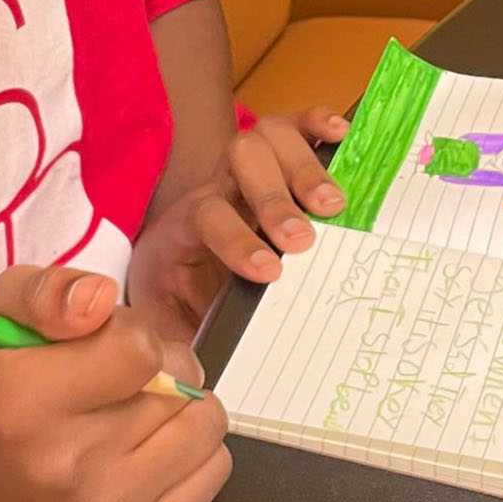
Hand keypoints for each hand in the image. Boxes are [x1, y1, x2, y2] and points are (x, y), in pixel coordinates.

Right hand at [0, 264, 230, 501]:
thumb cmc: (2, 375)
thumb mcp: (5, 308)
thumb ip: (50, 291)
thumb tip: (99, 299)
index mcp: (24, 401)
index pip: (138, 350)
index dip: (132, 332)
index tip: (107, 340)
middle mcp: (63, 465)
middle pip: (178, 386)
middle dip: (162, 365)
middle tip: (121, 375)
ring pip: (205, 425)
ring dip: (183, 404)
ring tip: (138, 404)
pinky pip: (215, 469)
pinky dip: (193, 447)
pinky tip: (149, 443)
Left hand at [128, 108, 349, 341]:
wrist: (162, 269)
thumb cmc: (173, 302)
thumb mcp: (165, 326)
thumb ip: (175, 344)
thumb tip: (196, 377)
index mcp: (182, 229)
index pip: (207, 216)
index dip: (236, 239)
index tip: (269, 271)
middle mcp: (214, 190)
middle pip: (238, 163)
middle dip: (273, 197)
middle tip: (304, 238)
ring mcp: (242, 172)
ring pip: (265, 138)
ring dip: (301, 165)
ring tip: (333, 203)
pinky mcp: (272, 163)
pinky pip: (289, 127)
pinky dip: (315, 124)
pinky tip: (340, 135)